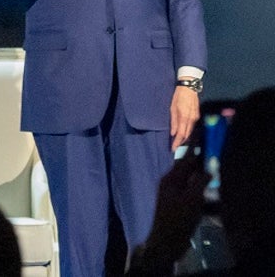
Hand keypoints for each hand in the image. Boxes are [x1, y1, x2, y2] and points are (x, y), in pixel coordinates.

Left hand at [130, 155, 208, 271]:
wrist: (166, 241)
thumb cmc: (177, 219)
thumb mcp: (191, 199)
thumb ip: (199, 182)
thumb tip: (207, 169)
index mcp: (170, 178)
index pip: (185, 158)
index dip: (193, 144)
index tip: (199, 130)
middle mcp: (169, 183)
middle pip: (186, 166)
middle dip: (196, 157)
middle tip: (207, 146)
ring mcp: (171, 193)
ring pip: (187, 177)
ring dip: (196, 171)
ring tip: (205, 163)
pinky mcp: (176, 203)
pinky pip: (188, 188)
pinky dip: (196, 185)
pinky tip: (201, 185)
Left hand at [170, 84, 199, 150]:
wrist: (188, 88)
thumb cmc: (178, 97)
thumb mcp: (172, 108)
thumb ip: (173, 121)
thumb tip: (173, 133)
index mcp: (184, 117)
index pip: (181, 134)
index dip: (177, 142)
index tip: (173, 148)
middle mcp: (191, 119)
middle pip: (187, 134)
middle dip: (181, 142)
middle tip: (174, 147)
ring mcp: (195, 117)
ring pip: (190, 131)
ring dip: (184, 137)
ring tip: (177, 142)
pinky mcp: (197, 115)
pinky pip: (192, 126)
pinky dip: (187, 131)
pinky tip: (183, 133)